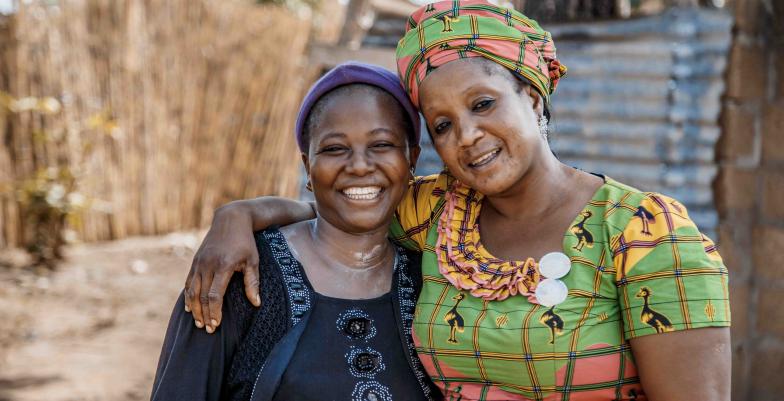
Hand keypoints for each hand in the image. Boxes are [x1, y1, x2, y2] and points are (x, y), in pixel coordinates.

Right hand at [184, 202, 259, 332]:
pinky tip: (189, 308)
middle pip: (202, 296)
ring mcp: (199, 262)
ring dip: (194, 309)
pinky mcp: (195, 261)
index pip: (215, 295)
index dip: (214, 312)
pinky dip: (187, 296)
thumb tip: (256, 304)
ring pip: (192, 291)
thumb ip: (252, 282)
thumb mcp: (253, 260)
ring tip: (198, 323)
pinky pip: (188, 282)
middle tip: (207, 330)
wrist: (231, 219)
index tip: (216, 325)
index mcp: (223, 266)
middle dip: (204, 315)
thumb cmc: (245, 241)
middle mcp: (208, 265)